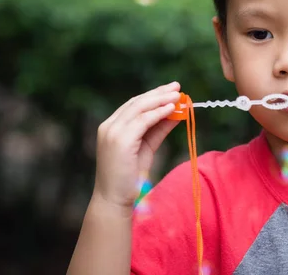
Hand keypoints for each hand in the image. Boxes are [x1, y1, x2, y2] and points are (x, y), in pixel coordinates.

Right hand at [92, 81, 181, 209]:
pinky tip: (171, 109)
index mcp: (111, 127)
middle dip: (158, 93)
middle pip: (137, 102)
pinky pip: (143, 120)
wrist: (115, 200)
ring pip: (139, 108)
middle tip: (177, 87)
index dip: (153, 95)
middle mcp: (109, 126)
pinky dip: (158, 113)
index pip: (134, 105)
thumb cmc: (130, 177)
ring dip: (160, 100)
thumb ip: (159, 129)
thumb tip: (176, 113)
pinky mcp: (120, 139)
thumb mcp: (147, 148)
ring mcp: (112, 132)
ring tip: (178, 95)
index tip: (170, 90)